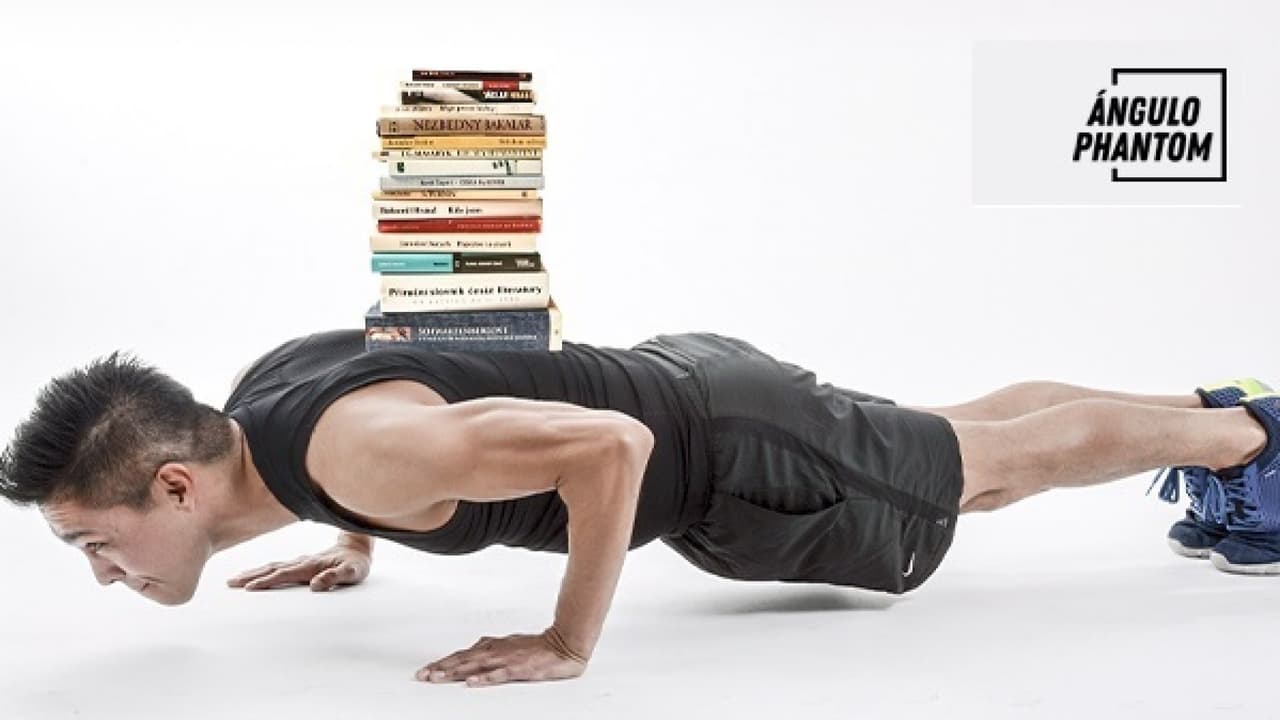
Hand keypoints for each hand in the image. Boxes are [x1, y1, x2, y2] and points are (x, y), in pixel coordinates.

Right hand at [225, 544, 371, 591]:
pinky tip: (253, 575)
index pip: (285, 574)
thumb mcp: (352, 572)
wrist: (358, 548)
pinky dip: (262, 570)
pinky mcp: (300, 563)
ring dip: (253, 572)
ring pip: (272, 566)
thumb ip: (335, 577)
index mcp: (312, 565)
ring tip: (234, 579)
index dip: (267, 581)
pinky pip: (277, 566)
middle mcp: (302, 562)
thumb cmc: (355, 563)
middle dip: (251, 576)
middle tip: (230, 583)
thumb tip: (315, 585)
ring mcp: (300, 561)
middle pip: (272, 568)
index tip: (250, 587)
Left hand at [416, 629, 587, 687]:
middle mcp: (496, 651)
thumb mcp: (509, 644)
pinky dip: (484, 679)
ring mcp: (507, 659)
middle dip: (441, 668)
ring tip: (438, 678)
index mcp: (492, 646)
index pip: (461, 655)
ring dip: (455, 672)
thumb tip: (473, 650)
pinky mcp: (519, 668)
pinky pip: (499, 674)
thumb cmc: (537, 646)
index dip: (443, 663)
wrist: (564, 644)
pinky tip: (472, 683)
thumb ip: (490, 648)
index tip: (426, 670)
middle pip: (463, 660)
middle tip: (423, 676)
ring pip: (475, 666)